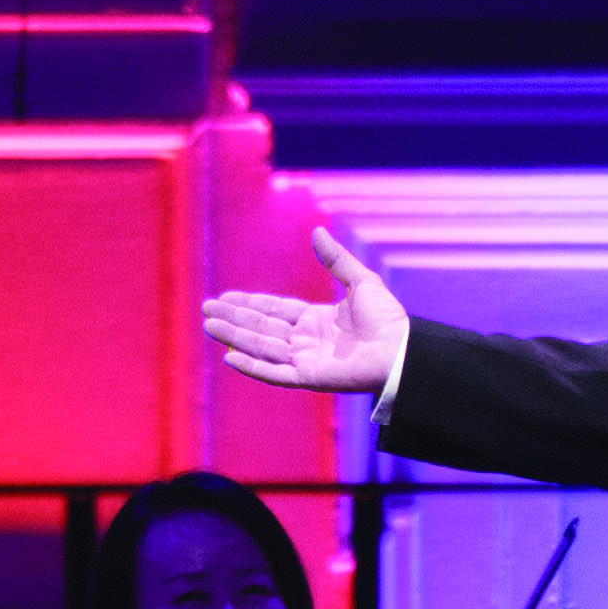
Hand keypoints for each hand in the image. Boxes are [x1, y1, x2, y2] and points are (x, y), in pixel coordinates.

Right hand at [197, 227, 413, 396]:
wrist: (401, 349)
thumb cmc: (387, 319)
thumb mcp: (360, 281)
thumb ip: (336, 259)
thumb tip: (317, 231)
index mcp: (316, 320)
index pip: (275, 311)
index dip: (250, 303)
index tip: (226, 298)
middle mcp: (307, 341)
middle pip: (262, 327)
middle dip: (234, 318)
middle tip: (206, 310)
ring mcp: (306, 360)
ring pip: (262, 346)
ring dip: (234, 336)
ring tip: (209, 325)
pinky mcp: (309, 377)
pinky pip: (275, 373)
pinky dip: (253, 367)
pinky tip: (230, 357)